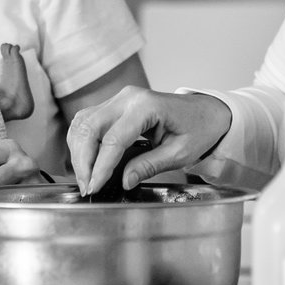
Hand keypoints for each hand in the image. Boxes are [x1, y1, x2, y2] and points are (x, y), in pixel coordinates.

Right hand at [66, 88, 230, 194]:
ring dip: (78, 151)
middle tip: (87, 186)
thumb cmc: (198, 129)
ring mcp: (119, 98)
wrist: (206, 111)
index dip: (101, 166)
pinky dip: (82, 141)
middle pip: (90, 126)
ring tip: (86, 178)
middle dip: (83, 160)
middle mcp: (128, 97)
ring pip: (83, 122)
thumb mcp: (180, 153)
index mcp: (147, 106)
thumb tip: (124, 181)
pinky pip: (88, 121)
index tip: (94, 187)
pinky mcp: (114, 105)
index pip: (114, 139)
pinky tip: (87, 162)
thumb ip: (150, 165)